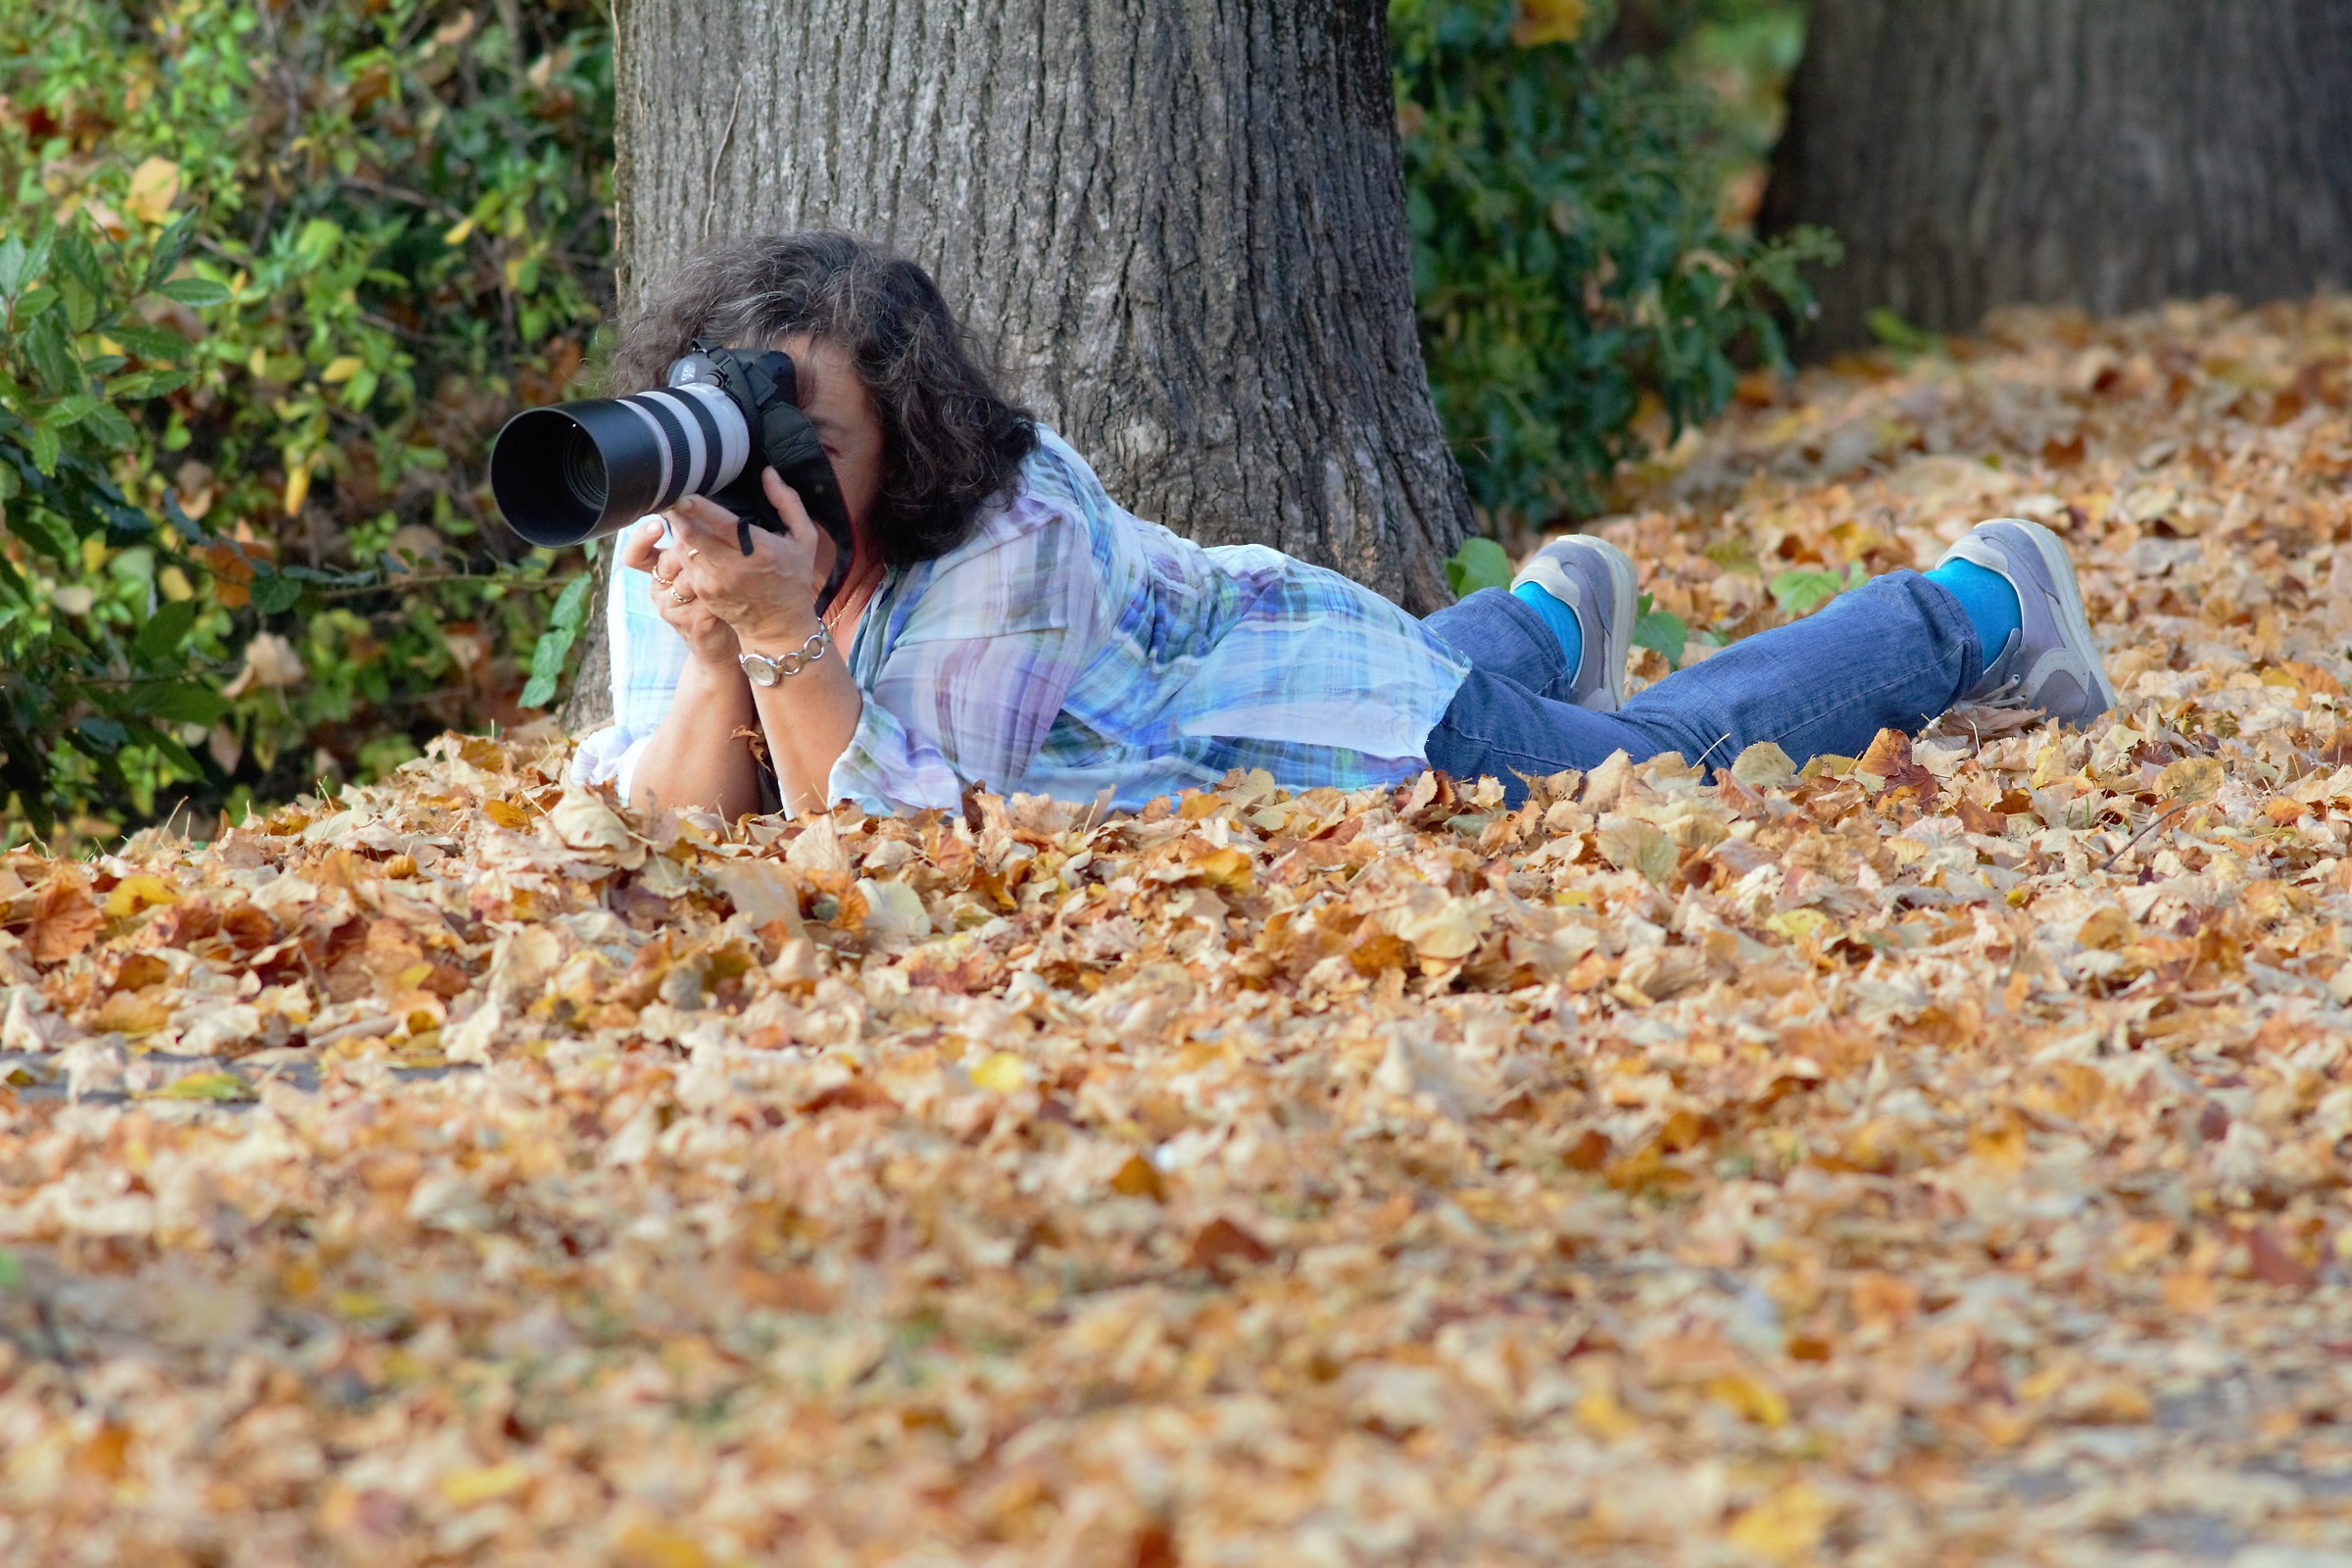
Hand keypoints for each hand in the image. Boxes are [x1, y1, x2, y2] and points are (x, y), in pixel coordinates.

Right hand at [618, 515, 739, 666]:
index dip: (642, 538)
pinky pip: (705, 596)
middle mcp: (659, 588)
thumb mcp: (698, 563)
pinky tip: (732, 588)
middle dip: (690, 550)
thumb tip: (693, 503)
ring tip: (727, 568)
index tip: (658, 524)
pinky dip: (720, 589)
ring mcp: (672, 608)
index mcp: (657, 570)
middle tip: (708, 545)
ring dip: (708, 571)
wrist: (726, 640)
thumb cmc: (715, 594)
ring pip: (688, 577)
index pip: (636, 553)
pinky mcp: (692, 622)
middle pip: (667, 560)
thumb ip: (690, 540)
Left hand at [653, 469, 835, 650]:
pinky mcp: (702, 591)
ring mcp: (713, 582)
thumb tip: (768, 472)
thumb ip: (787, 502)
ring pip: (682, 548)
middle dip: (676, 513)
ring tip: (678, 512)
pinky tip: (688, 537)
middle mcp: (732, 567)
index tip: (681, 491)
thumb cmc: (793, 578)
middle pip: (689, 535)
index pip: (718, 523)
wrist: (778, 626)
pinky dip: (683, 548)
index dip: (695, 506)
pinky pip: (684, 563)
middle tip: (669, 494)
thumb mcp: (804, 538)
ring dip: (678, 529)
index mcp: (758, 550)